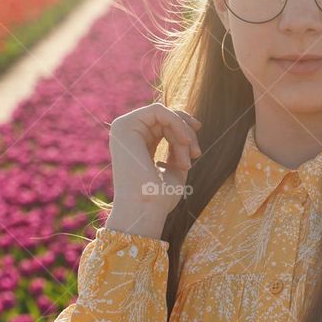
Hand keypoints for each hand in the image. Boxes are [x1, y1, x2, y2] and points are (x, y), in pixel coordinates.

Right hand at [105, 103, 202, 233]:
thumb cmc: (160, 197)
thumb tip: (189, 126)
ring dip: (183, 134)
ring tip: (186, 160)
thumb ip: (178, 146)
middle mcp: (128, 135)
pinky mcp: (124, 125)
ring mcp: (124, 129)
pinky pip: (158, 111)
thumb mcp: (175, 167)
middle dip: (187, 134)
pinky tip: (184, 142)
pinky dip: (177, 123)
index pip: (164, 125)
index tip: (197, 151)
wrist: (146, 210)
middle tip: (196, 155)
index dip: (185, 130)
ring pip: (165, 115)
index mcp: (138, 145)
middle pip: (166, 118)